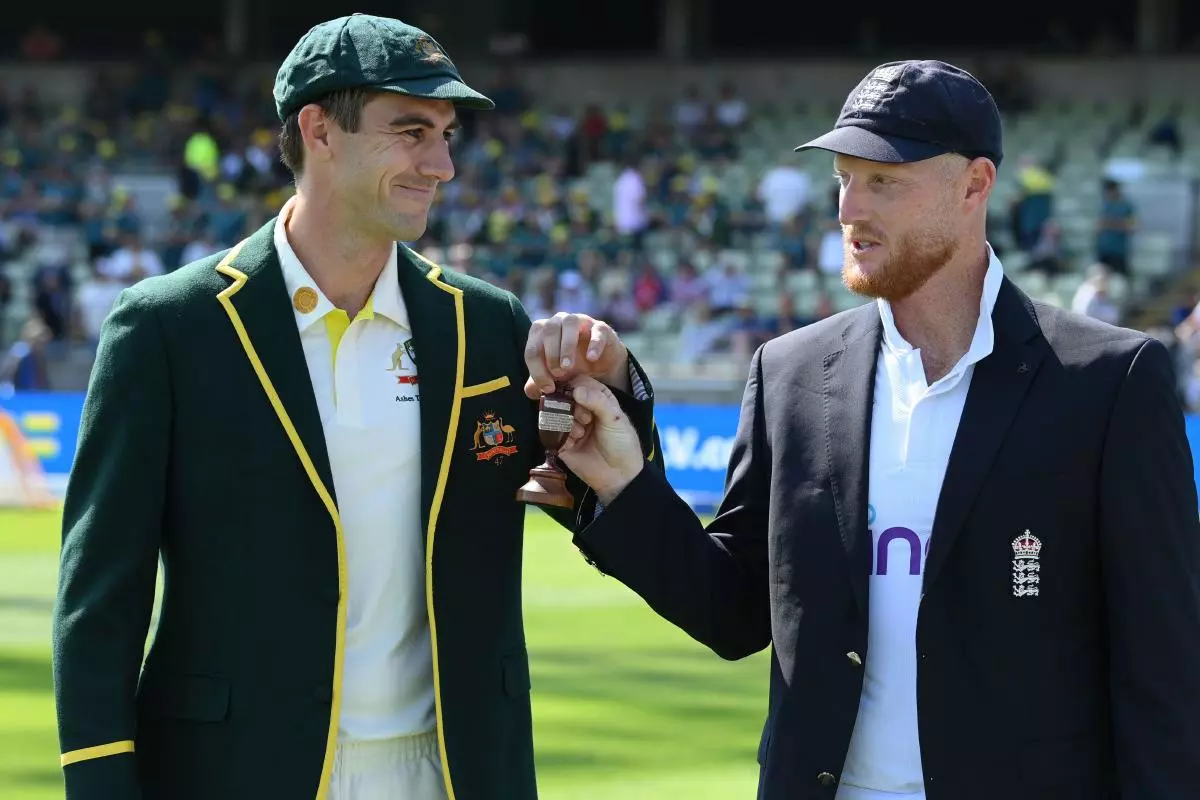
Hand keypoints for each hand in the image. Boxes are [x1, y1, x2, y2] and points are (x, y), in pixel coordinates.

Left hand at [524, 312, 628, 398]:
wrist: (600, 369)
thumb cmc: (571, 369)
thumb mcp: (553, 379)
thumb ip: (539, 383)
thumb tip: (529, 390)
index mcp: (541, 332)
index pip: (532, 348)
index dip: (537, 369)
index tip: (548, 387)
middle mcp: (558, 321)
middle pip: (548, 330)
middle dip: (551, 354)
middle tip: (558, 374)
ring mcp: (581, 321)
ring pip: (570, 323)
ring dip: (567, 345)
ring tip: (568, 367)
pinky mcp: (601, 327)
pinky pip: (597, 330)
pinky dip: (594, 343)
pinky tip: (591, 358)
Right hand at [557, 375, 643, 504]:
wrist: (619, 476)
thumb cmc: (622, 443)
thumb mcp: (616, 419)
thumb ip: (598, 401)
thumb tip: (576, 389)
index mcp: (597, 397)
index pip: (579, 381)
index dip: (575, 386)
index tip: (578, 396)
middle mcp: (581, 408)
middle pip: (563, 395)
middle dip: (571, 406)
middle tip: (585, 419)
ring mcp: (569, 424)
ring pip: (555, 413)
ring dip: (567, 421)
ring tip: (581, 433)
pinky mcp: (560, 441)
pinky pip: (550, 432)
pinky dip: (560, 435)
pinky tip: (574, 442)